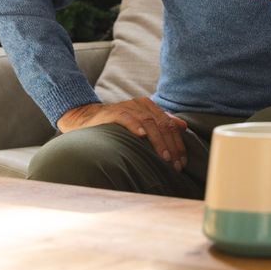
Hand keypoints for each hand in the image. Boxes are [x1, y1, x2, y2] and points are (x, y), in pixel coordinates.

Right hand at [57, 98, 187, 170]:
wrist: (86, 118)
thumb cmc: (117, 125)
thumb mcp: (141, 123)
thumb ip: (161, 123)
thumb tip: (183, 126)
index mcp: (150, 107)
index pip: (170, 125)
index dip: (178, 144)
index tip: (182, 162)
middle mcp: (141, 105)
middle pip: (162, 125)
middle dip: (172, 146)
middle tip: (175, 164)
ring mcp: (127, 107)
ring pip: (149, 122)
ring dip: (158, 141)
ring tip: (164, 156)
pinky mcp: (112, 112)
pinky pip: (126, 117)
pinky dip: (135, 125)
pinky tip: (142, 136)